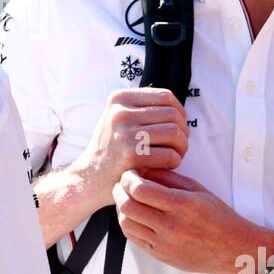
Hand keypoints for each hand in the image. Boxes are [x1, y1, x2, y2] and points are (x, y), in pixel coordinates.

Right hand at [70, 88, 188, 213]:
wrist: (90, 176)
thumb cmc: (112, 148)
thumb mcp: (118, 118)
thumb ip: (144, 108)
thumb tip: (179, 109)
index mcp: (119, 99)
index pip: (165, 96)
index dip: (179, 112)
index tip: (178, 127)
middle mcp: (121, 113)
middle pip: (172, 115)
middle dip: (183, 132)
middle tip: (179, 146)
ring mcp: (125, 134)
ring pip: (174, 133)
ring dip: (182, 147)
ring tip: (175, 155)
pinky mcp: (131, 156)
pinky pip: (170, 155)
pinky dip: (174, 162)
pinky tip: (166, 166)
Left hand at [113, 168, 266, 273]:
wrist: (233, 248)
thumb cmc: (218, 215)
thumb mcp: (197, 189)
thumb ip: (169, 177)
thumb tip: (143, 169)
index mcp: (181, 205)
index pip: (140, 189)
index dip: (128, 178)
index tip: (130, 174)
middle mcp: (171, 226)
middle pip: (128, 206)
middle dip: (119, 191)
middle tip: (122, 184)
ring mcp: (164, 244)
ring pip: (126, 224)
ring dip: (121, 208)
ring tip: (127, 199)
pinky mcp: (161, 255)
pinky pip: (134, 238)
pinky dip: (128, 224)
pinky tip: (134, 215)